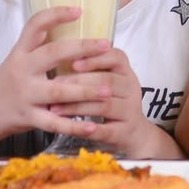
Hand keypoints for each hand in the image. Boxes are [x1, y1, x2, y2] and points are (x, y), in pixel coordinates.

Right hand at [0, 7, 112, 137]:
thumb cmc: (10, 83)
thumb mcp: (19, 60)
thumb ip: (41, 48)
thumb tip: (77, 31)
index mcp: (21, 52)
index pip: (35, 26)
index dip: (55, 15)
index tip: (78, 10)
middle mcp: (22, 70)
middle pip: (53, 54)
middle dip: (82, 48)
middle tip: (106, 45)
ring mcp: (25, 94)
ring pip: (58, 92)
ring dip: (85, 91)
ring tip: (108, 90)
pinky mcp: (28, 117)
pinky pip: (54, 123)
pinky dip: (74, 125)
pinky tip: (92, 125)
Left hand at [49, 47, 163, 157]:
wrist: (133, 132)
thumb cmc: (112, 101)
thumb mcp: (107, 81)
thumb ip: (90, 69)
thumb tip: (57, 55)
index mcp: (126, 73)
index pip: (117, 58)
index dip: (96, 59)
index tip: (73, 63)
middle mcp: (132, 90)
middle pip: (108, 81)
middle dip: (79, 83)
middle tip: (55, 86)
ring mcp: (130, 112)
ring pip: (105, 106)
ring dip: (77, 106)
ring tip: (55, 108)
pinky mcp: (125, 132)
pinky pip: (106, 130)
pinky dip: (89, 129)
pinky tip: (72, 127)